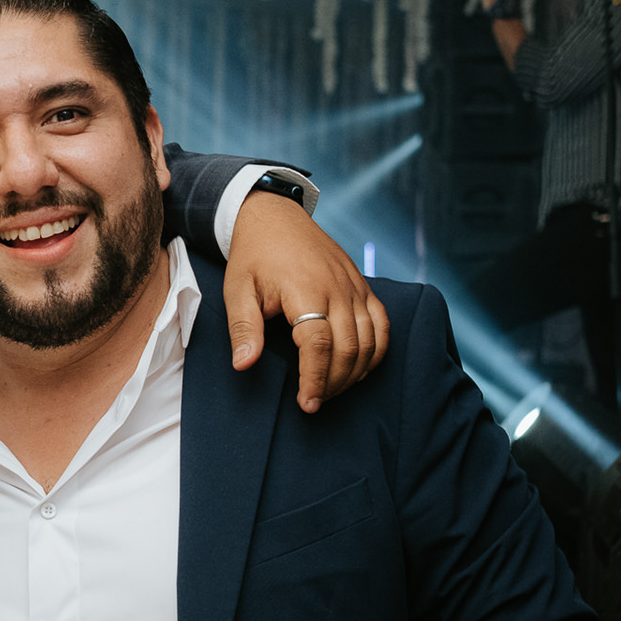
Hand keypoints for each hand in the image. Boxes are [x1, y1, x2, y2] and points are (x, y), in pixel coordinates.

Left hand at [224, 192, 388, 412]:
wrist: (275, 217)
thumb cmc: (254, 256)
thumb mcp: (237, 290)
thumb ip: (243, 328)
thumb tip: (244, 365)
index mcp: (306, 289)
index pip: (319, 345)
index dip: (316, 379)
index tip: (307, 403)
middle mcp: (337, 288)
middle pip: (349, 348)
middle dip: (334, 383)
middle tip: (315, 401)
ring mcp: (355, 286)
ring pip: (371, 340)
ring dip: (355, 372)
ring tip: (331, 388)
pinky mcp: (363, 285)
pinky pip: (382, 323)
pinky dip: (376, 351)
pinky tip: (358, 368)